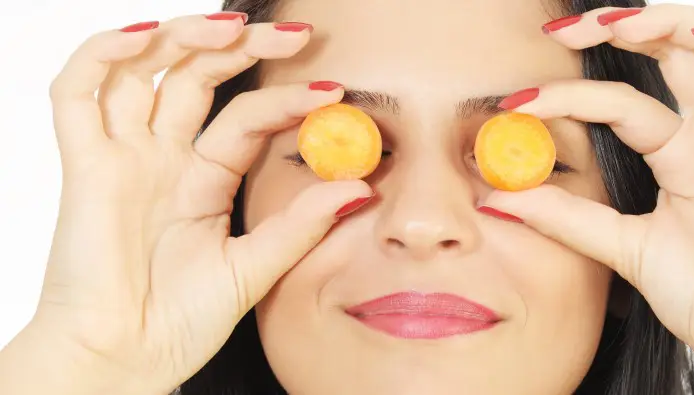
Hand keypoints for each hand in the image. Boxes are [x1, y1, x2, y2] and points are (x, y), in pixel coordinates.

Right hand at [25, 14, 370, 393]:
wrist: (126, 362)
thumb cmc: (181, 322)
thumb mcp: (254, 267)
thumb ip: (301, 226)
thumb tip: (360, 187)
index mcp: (203, 181)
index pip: (245, 118)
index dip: (286, 99)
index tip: (334, 92)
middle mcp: (163, 159)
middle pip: (197, 77)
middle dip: (244, 47)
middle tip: (296, 35)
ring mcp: (123, 158)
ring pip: (143, 71)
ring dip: (185, 37)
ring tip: (235, 27)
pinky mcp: (83, 167)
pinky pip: (75, 94)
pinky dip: (101, 56)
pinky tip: (145, 38)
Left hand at [481, 4, 693, 391]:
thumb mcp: (620, 246)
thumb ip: (565, 217)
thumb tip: (497, 196)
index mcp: (678, 158)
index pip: (620, 106)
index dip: (571, 97)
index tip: (517, 105)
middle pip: (672, 55)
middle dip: (620, 30)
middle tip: (562, 32)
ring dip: (672, 22)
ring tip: (618, 26)